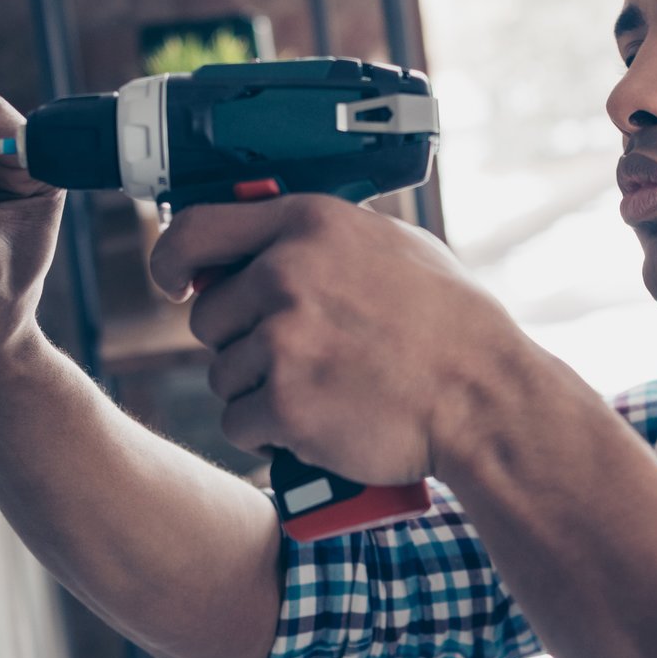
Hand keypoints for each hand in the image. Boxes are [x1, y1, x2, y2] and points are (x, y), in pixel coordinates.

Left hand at [147, 197, 525, 484]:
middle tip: (297, 359)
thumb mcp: (389, 245)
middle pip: (208, 317)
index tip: (173, 283)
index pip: (196, 230)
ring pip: (222, 375)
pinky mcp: (284, 402)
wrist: (484, 397)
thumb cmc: (450, 325)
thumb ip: (319, 239)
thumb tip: (261, 240)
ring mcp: (282, 339)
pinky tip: (316, 424)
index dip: (172, 261)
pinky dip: (268, 434)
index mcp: (308, 223)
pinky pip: (238, 422)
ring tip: (320, 391)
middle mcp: (286, 273)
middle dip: (240, 342)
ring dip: (257, 392)